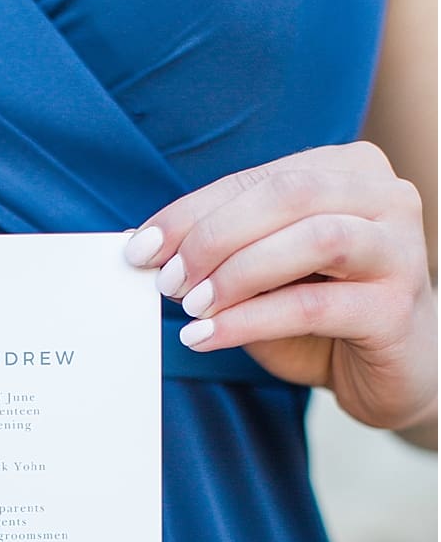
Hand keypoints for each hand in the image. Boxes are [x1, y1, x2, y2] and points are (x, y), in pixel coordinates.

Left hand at [132, 141, 436, 431]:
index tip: (139, 248)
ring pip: (314, 239)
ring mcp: (401, 250)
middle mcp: (386, 198)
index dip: (189, 212)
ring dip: (237, 272)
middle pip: (288, 196)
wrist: (387, 371)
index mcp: (348, 171)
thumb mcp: (265, 271)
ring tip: (191, 306)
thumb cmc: (321, 312)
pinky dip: (249, 321)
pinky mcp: (397, 308)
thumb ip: (222, 250)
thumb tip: (145, 246)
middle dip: (213, 236)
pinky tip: (206, 336)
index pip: (256, 178)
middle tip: (168, 280)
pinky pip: (314, 306)